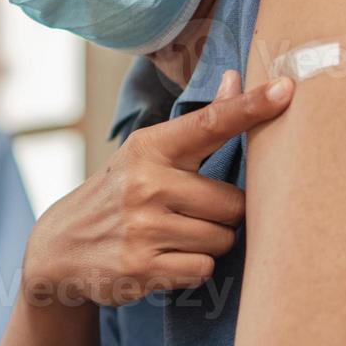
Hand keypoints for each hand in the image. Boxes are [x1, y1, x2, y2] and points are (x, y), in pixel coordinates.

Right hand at [23, 70, 293, 304]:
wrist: (60, 248)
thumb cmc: (119, 194)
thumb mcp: (147, 154)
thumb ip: (198, 124)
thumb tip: (234, 77)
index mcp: (150, 147)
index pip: (209, 123)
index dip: (250, 107)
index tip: (286, 89)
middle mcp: (144, 183)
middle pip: (233, 202)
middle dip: (224, 214)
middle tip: (190, 214)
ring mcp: (142, 226)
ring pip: (221, 239)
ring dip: (208, 243)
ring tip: (173, 237)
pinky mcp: (141, 267)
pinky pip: (203, 268)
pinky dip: (192, 268)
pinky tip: (165, 259)